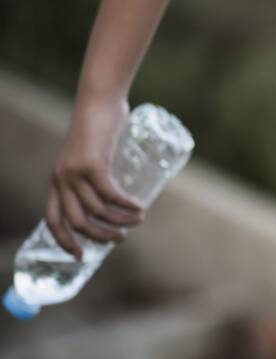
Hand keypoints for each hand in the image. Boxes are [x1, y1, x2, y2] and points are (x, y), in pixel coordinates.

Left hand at [46, 94, 145, 258]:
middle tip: (122, 237)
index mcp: (57, 181)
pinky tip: (138, 207)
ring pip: (96, 210)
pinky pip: (109, 195)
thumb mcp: (91, 157)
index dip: (65, 242)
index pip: (53, 220)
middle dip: (101, 236)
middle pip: (78, 221)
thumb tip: (115, 200)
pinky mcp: (92, 164)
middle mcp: (61, 179)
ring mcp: (75, 172)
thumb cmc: (100, 128)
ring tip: (138, 219)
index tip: (82, 257)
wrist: (99, 101)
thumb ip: (96, 176)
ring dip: (120, 220)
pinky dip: (126, 205)